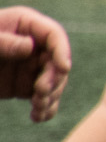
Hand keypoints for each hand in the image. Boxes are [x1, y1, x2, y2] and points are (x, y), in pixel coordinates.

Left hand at [0, 7, 71, 122]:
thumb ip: (3, 43)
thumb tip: (30, 46)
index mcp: (25, 25)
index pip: (53, 35)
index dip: (61, 51)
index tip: (64, 69)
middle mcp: (34, 45)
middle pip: (56, 61)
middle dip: (54, 79)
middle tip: (40, 93)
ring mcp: (30, 66)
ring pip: (53, 81)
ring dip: (50, 97)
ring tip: (38, 110)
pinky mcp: (25, 85)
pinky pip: (42, 96)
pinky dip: (44, 108)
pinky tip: (38, 117)